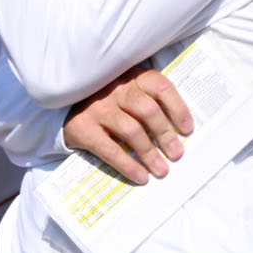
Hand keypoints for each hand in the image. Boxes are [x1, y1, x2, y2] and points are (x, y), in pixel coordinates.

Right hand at [61, 63, 190, 185]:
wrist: (65, 106)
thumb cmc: (109, 101)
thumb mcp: (129, 90)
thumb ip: (151, 100)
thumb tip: (181, 132)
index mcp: (132, 76)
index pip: (160, 87)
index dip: (178, 108)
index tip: (187, 130)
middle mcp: (115, 89)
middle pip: (148, 110)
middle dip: (165, 135)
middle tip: (177, 154)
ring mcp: (97, 107)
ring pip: (131, 131)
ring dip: (149, 153)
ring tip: (161, 170)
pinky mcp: (82, 127)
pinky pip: (110, 149)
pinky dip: (128, 165)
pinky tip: (140, 176)